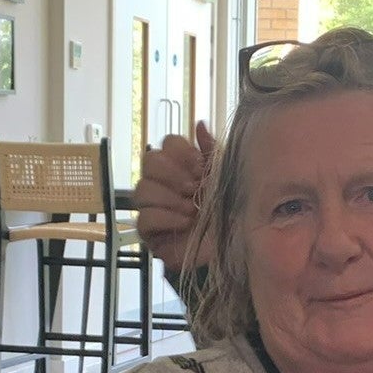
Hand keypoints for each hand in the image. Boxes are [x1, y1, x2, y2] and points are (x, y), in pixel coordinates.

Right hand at [132, 121, 215, 273]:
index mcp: (182, 166)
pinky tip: (185, 222)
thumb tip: (199, 124)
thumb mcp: (225, 177)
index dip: (180, 153)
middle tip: (193, 188)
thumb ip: (212, 151)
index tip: (199, 168)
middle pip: (149, 161)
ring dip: (170, 198)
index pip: (166, 144)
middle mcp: (163, 182)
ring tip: (191, 209)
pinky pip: (144, 218)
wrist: (230, 247)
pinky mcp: (149, 231)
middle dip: (173, 174)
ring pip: (142, 189)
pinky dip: (166, 218)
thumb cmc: (228, 212)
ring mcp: (153, 206)